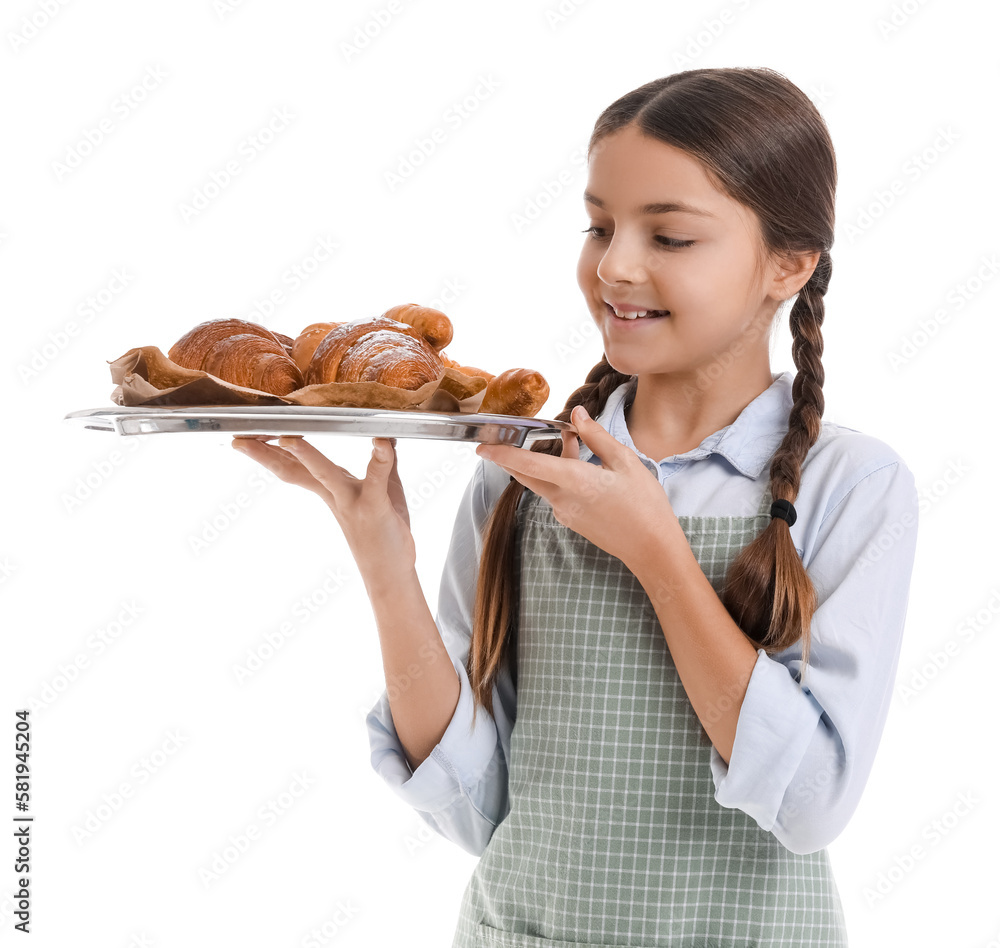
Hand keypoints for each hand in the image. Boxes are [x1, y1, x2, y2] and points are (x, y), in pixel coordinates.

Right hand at [231, 435, 415, 575]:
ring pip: (326, 474)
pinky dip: (381, 458)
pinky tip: (381, 441)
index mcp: (332, 489)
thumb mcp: (383, 491)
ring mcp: (352, 502)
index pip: (294, 468)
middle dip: (266, 454)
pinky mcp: (374, 508)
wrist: (390, 575)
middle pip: (295, 470)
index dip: (269, 453)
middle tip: (240, 440)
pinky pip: (377, 479)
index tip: (245, 438)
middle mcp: (336, 494)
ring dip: (308, 455)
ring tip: (289, 438)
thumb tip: (384, 439)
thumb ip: (383, 464)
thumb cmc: (384, 534)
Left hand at [476, 404, 676, 569]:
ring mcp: (566, 513)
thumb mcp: (625, 461)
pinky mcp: (572, 520)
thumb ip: (597, 436)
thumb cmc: (644, 504)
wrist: (652, 548)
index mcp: (575, 481)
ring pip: (543, 482)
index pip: (529, 463)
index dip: (503, 453)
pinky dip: (559, 475)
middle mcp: (563, 499)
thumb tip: (577, 414)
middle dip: (511, 456)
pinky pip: (556, 493)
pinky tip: (580, 463)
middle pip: (526, 474)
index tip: (482, 445)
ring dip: (545, 461)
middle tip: (502, 438)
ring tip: (570, 438)